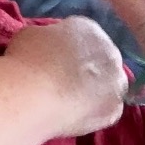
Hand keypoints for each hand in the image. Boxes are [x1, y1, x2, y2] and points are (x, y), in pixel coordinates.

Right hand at [4, 17, 129, 136]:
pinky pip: (105, 110)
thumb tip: (50, 48)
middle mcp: (111, 52)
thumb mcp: (31, 34)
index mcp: (90, 28)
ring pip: (107, 86)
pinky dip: (93, 113)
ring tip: (69, 102)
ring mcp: (117, 82)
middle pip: (101, 60)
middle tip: (63, 82)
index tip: (54, 60)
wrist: (34, 95)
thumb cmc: (28, 59)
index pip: (83, 35)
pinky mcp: (115, 110)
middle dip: (87, 69)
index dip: (68, 49)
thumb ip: (49, 39)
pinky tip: (74, 115)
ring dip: (94, 91)